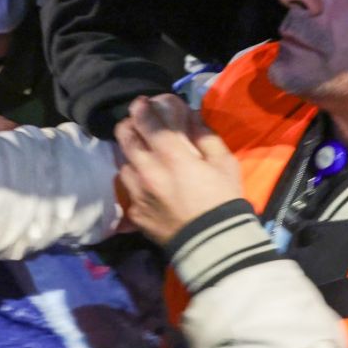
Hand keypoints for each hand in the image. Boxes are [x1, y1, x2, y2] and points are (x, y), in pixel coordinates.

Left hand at [115, 95, 241, 244]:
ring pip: (123, 164)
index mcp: (171, 156)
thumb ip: (204, 135)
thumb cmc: (223, 200)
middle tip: (137, 123)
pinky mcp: (135, 213)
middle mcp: (148, 171)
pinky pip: (128, 191)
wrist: (215, 245)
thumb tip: (190, 117)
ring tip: (143, 157)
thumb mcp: (224, 162)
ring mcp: (138, 194)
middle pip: (125, 138)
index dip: (142, 109)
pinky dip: (135, 183)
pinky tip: (146, 185)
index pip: (147, 123)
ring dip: (131, 156)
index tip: (142, 102)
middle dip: (129, 125)